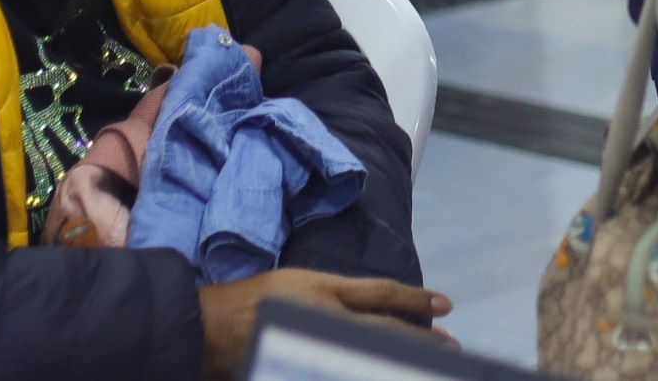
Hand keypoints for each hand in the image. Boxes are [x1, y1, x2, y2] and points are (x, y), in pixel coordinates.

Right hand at [198, 271, 453, 378]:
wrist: (206, 328)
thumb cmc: (245, 302)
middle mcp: (326, 315)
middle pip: (386, 328)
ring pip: (372, 351)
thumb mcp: (292, 284)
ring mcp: (316, 342)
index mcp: (322, 289)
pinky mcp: (304, 363)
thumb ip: (330, 297)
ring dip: (401, 358)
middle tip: (451, 346)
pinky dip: (368, 369)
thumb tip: (370, 312)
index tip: (446, 304)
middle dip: (422, 338)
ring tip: (429, 365)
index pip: (381, 293)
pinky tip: (383, 372)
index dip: (416, 298)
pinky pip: (345, 368)